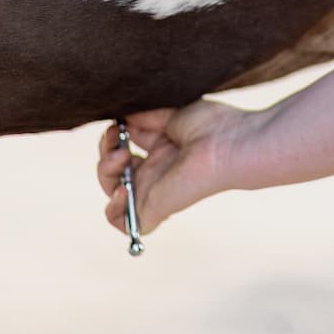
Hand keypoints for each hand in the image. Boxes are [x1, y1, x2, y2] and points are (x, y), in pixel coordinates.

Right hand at [97, 100, 255, 235]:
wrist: (228, 143)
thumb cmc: (212, 126)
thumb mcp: (171, 112)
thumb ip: (144, 116)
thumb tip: (121, 117)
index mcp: (162, 150)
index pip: (124, 149)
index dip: (113, 137)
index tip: (119, 122)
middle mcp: (157, 172)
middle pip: (114, 171)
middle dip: (105, 152)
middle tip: (117, 138)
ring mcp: (153, 191)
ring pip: (112, 194)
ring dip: (105, 173)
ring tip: (122, 157)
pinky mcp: (154, 209)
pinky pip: (120, 221)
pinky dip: (113, 206)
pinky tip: (124, 186)